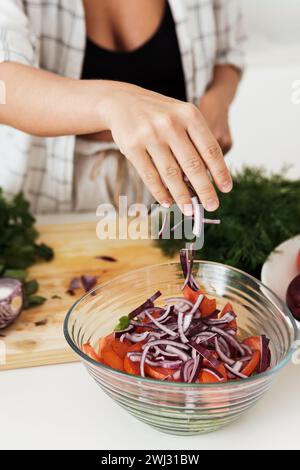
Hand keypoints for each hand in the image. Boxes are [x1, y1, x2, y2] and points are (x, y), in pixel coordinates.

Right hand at [99, 82, 232, 212]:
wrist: (122, 101)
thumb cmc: (159, 114)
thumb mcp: (182, 117)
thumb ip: (196, 141)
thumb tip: (208, 179)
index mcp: (189, 114)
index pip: (210, 149)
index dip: (220, 171)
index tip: (226, 189)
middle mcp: (170, 123)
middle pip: (193, 164)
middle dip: (205, 189)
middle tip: (213, 206)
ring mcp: (149, 135)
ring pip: (171, 173)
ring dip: (182, 196)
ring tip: (190, 210)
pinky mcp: (132, 147)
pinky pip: (150, 176)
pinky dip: (160, 192)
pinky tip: (168, 202)